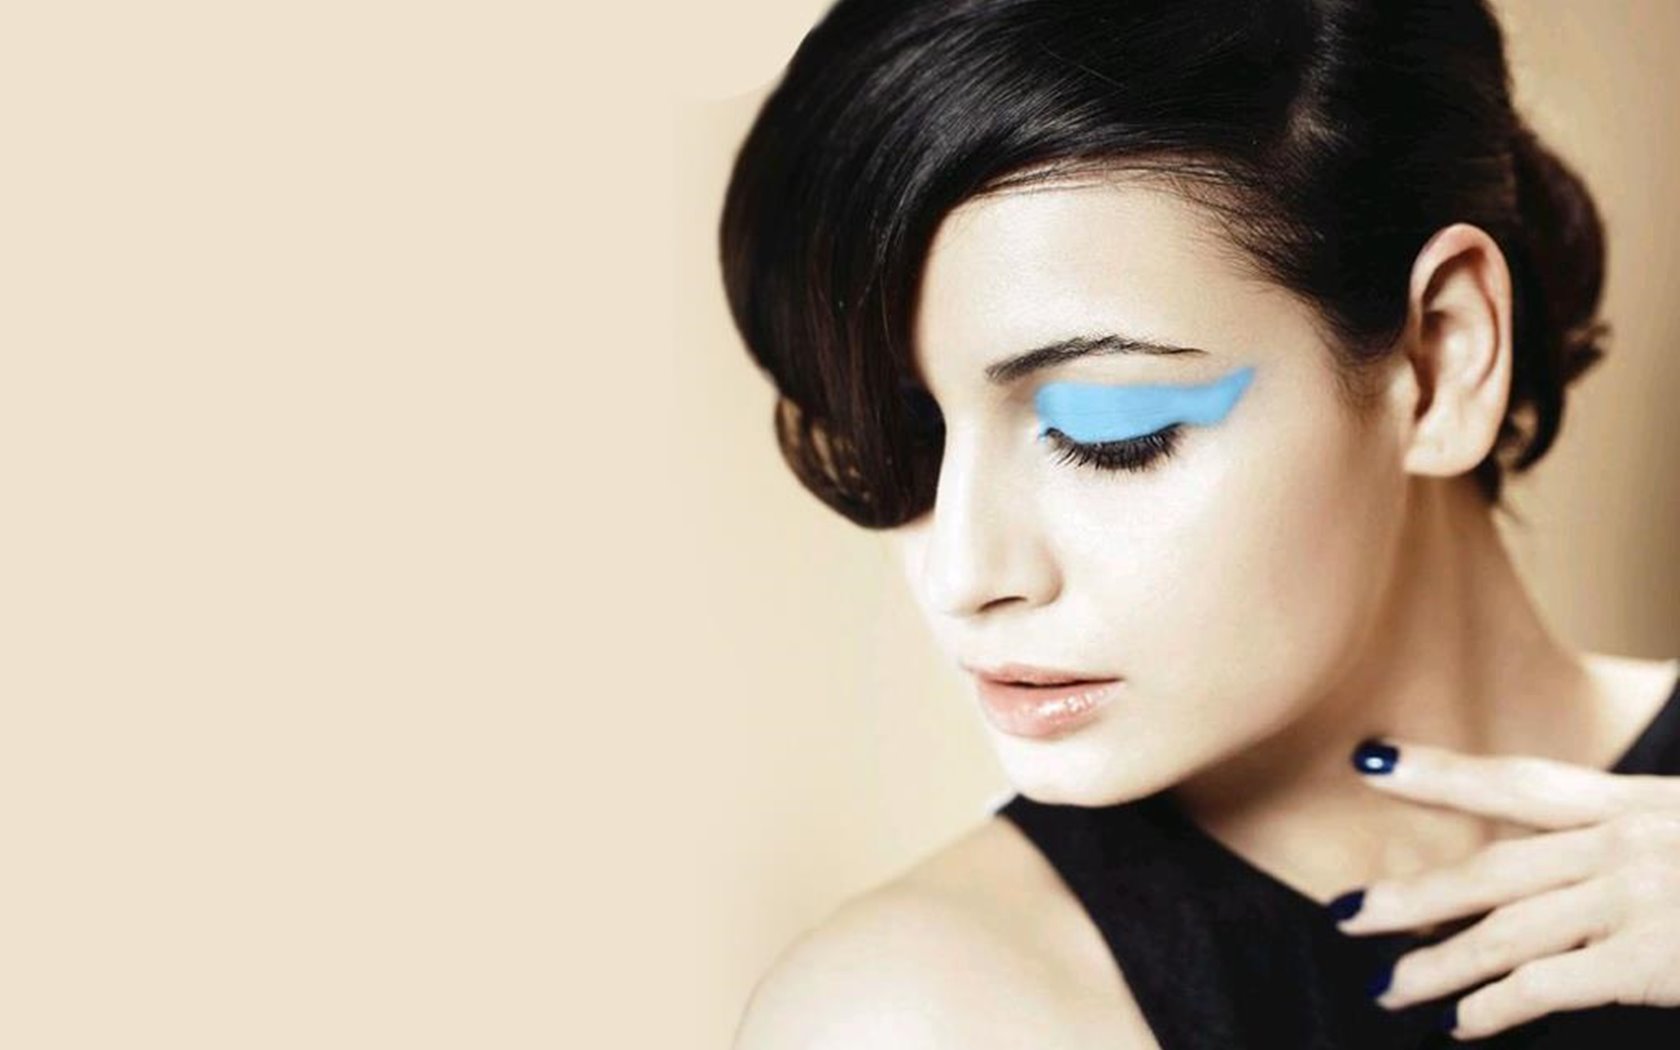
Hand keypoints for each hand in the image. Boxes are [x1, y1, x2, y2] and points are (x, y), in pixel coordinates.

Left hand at [1328, 737, 1679, 1039]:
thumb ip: (1638, 836)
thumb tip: (1580, 859)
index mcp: (1635, 804)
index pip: (1518, 783)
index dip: (1438, 773)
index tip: (1370, 762)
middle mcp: (1624, 843)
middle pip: (1491, 870)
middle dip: (1410, 896)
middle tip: (1344, 911)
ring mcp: (1635, 900)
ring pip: (1504, 933)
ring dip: (1434, 966)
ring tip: (1384, 986)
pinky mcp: (1650, 960)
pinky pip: (1546, 985)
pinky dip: (1493, 1006)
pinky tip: (1458, 1022)